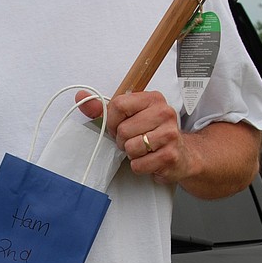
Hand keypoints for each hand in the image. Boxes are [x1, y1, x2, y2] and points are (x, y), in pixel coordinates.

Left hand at [76, 89, 190, 183]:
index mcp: (152, 98)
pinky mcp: (170, 155)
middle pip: (123, 129)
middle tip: (133, 141)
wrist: (182, 154)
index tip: (118, 127)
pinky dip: (139, 166)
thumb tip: (80, 96)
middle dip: (122, 140)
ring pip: (130, 148)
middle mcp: (164, 112)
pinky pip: (139, 164)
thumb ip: (103, 108)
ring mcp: (170, 134)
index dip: (112, 121)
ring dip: (131, 154)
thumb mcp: (129, 116)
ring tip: (143, 150)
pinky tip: (149, 160)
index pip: (119, 105)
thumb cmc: (151, 133)